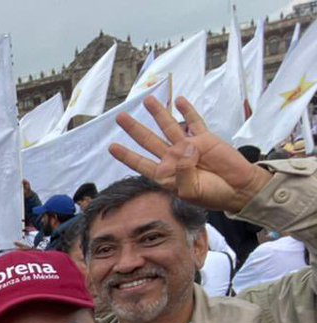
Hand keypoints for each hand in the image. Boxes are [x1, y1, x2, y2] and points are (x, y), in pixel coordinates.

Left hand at [110, 95, 271, 213]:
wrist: (237, 189)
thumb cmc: (212, 195)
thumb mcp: (192, 191)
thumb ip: (183, 172)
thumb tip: (186, 147)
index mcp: (165, 174)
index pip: (141, 163)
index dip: (127, 155)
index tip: (112, 147)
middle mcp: (172, 158)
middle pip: (148, 140)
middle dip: (134, 129)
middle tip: (120, 117)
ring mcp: (188, 146)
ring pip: (168, 126)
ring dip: (158, 113)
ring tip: (147, 100)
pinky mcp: (204, 138)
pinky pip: (194, 122)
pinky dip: (187, 111)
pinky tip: (178, 101)